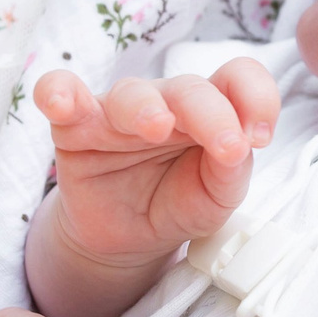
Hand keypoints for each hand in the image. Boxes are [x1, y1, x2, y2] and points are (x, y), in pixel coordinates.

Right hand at [36, 59, 279, 271]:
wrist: (130, 237)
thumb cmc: (178, 203)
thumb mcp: (217, 197)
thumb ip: (231, 171)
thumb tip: (239, 146)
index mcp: (211, 110)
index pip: (237, 79)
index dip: (256, 97)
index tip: (260, 138)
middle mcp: (167, 100)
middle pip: (189, 88)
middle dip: (210, 114)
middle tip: (226, 147)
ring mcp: (119, 110)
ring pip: (132, 93)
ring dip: (146, 107)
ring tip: (156, 127)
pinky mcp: (75, 126)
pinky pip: (60, 94)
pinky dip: (57, 92)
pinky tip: (59, 103)